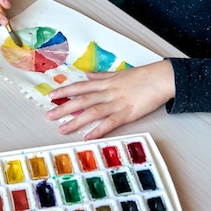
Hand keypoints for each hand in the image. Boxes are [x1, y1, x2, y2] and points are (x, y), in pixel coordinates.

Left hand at [46, 60, 174, 139]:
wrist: (160, 79)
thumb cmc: (142, 76)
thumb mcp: (119, 74)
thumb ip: (102, 77)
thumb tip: (88, 76)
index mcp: (105, 83)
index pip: (80, 87)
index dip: (64, 91)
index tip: (51, 96)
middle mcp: (108, 92)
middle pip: (81, 100)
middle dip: (64, 108)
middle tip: (49, 116)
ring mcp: (116, 103)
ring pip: (92, 112)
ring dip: (76, 121)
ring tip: (63, 129)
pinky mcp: (127, 113)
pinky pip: (110, 123)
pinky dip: (98, 130)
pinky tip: (88, 137)